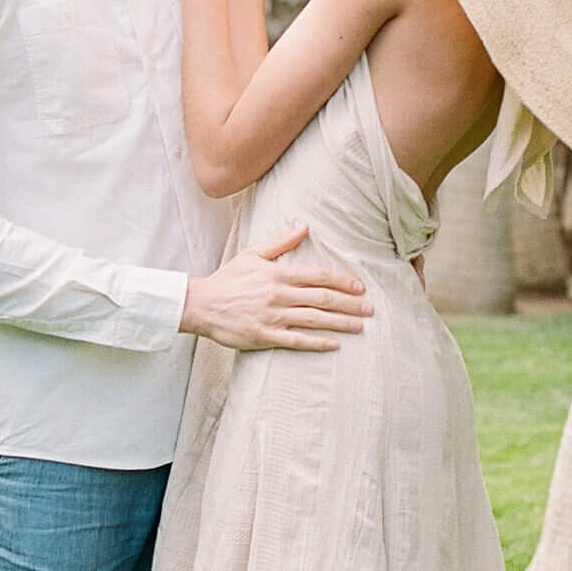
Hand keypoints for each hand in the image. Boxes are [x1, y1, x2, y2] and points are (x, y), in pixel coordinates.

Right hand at [179, 223, 373, 351]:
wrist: (201, 304)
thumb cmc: (228, 278)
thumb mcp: (253, 254)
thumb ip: (281, 241)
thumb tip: (304, 225)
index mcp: (278, 274)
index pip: (318, 276)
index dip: (342, 281)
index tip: (360, 287)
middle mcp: (279, 295)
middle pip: (322, 299)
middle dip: (349, 303)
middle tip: (370, 308)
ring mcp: (273, 317)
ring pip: (314, 320)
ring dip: (340, 323)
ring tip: (361, 326)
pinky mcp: (265, 336)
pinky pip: (297, 341)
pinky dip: (318, 343)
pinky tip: (335, 344)